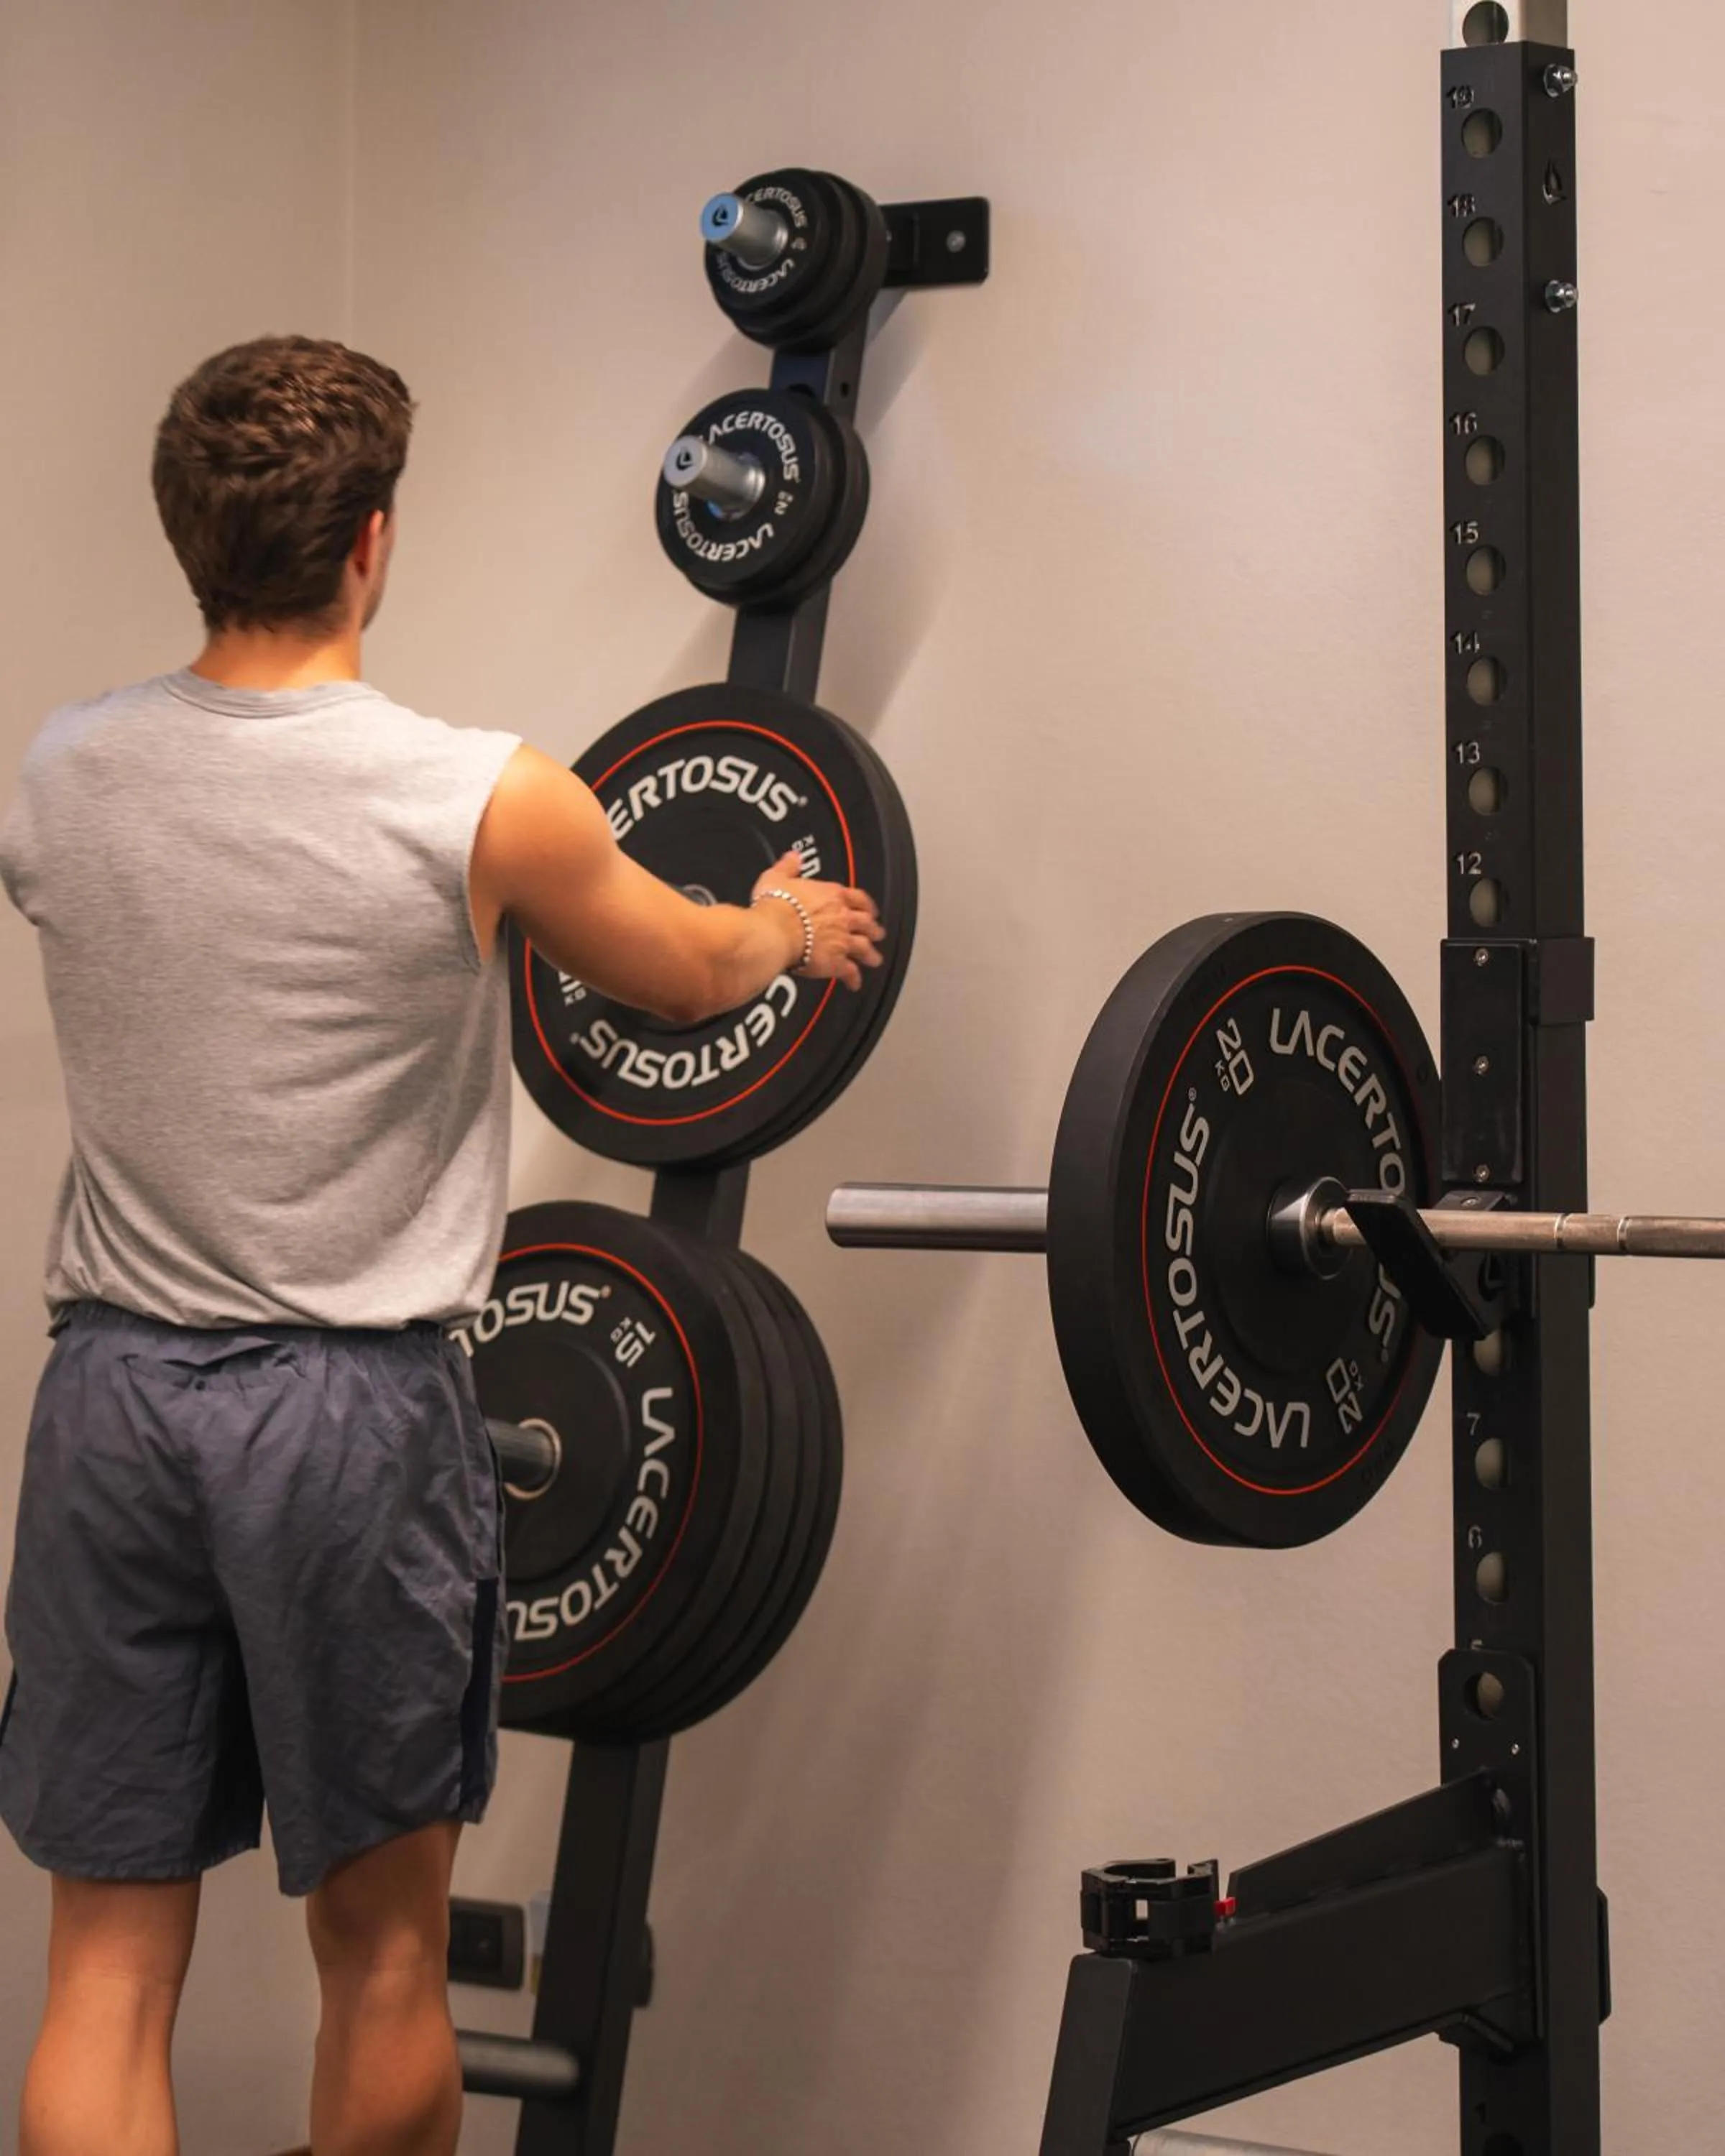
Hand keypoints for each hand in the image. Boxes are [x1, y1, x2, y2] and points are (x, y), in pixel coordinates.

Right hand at [753, 852, 885, 990]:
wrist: (774, 931)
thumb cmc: (774, 907)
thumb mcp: (777, 878)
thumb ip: (788, 868)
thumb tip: (793, 858)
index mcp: (831, 895)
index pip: (857, 898)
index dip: (866, 904)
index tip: (869, 908)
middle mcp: (842, 917)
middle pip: (866, 923)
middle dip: (874, 929)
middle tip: (877, 933)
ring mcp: (842, 940)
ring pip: (864, 947)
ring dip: (871, 954)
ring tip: (874, 959)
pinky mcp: (836, 962)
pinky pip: (850, 972)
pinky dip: (854, 978)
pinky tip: (855, 983)